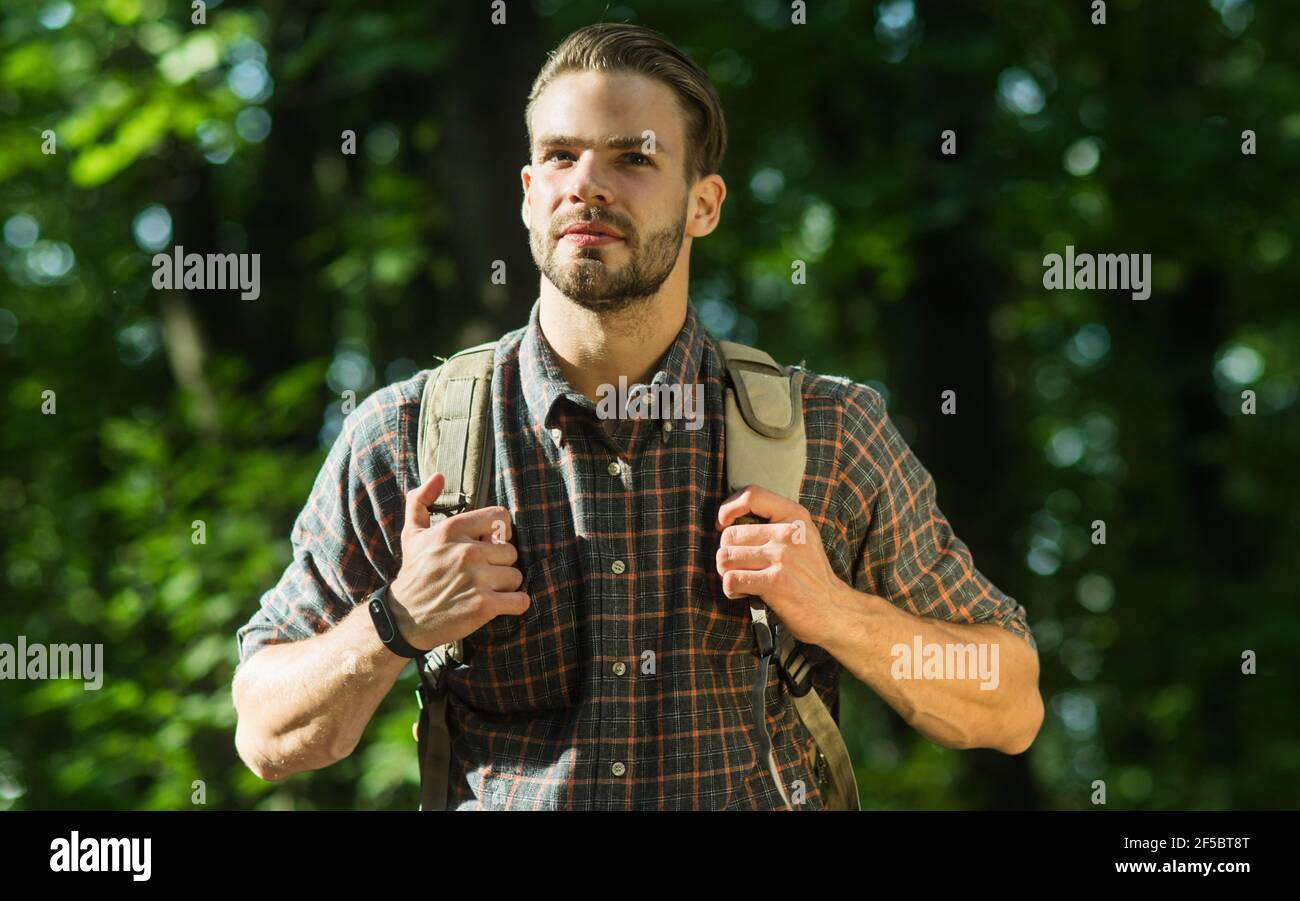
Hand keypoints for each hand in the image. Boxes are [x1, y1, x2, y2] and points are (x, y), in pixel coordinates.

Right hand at [387, 472, 527, 650]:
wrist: (403, 619)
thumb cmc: (414, 573)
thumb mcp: (412, 534)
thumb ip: (421, 500)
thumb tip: (439, 475)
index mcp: (452, 529)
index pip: (501, 518)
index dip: (500, 532)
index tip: (490, 545)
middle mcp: (466, 551)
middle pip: (511, 551)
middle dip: (500, 564)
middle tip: (483, 574)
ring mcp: (476, 579)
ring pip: (516, 576)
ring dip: (506, 586)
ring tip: (485, 590)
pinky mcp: (483, 606)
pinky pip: (520, 600)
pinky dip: (516, 604)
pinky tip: (501, 605)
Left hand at [715, 484, 847, 646]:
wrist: (834, 609)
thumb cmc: (810, 574)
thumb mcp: (802, 536)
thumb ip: (774, 521)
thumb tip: (729, 518)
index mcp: (795, 515)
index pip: (751, 494)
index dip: (728, 508)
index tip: (724, 525)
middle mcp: (789, 532)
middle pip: (729, 535)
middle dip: (727, 554)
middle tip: (741, 567)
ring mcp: (783, 557)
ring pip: (725, 558)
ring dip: (727, 573)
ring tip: (744, 580)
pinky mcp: (775, 582)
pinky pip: (731, 580)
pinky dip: (732, 590)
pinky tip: (746, 592)